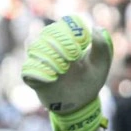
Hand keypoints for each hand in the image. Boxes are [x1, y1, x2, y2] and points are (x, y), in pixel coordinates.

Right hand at [21, 15, 112, 130]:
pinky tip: (53, 78)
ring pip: (35, 48)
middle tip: (73, 56)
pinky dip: (39, 71)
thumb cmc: (90, 80)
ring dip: (50, 56)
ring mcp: (41, 62)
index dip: (67, 29)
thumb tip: (96, 28)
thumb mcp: (101, 64)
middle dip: (60, 43)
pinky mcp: (34, 78)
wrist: (81, 103)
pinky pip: (28, 71)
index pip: (61, 26)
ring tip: (63, 68)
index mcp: (67, 43)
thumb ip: (102, 46)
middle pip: (47, 34)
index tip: (81, 42)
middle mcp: (52, 49)